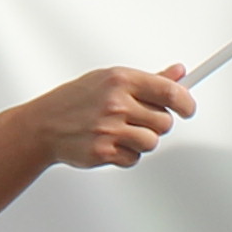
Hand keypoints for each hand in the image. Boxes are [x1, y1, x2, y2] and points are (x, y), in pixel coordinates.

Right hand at [20, 62, 194, 172]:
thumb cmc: (77, 100)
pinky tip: (110, 144)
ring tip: (121, 132)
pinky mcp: (103, 151)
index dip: (185, 103)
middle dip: (156, 124)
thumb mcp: (110, 80)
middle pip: (164, 121)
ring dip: (141, 141)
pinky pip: (134, 158)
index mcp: (121, 80)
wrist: (43, 124)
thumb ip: (148, 79)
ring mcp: (109, 128)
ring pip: (151, 142)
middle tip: (139, 120)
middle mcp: (116, 103)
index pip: (169, 92)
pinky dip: (126, 155)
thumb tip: (179, 73)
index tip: (188, 109)